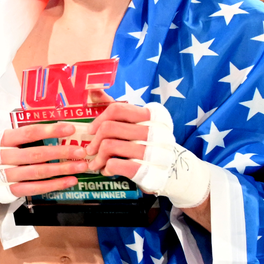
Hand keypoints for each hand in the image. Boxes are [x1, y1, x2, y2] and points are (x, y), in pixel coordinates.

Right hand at [0, 122, 89, 202]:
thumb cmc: (4, 153)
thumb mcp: (9, 140)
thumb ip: (28, 135)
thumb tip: (63, 128)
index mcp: (0, 139)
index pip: (28, 133)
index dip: (50, 131)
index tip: (70, 129)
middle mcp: (0, 157)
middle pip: (35, 154)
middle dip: (60, 152)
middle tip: (81, 151)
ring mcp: (4, 176)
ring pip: (37, 172)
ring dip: (62, 169)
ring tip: (81, 166)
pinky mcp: (11, 191)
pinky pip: (36, 188)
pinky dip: (55, 185)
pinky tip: (70, 180)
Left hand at [87, 101, 209, 208]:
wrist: (173, 173)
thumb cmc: (148, 144)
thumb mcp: (138, 125)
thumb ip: (117, 109)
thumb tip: (94, 90)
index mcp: (154, 115)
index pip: (117, 109)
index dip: (99, 119)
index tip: (91, 130)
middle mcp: (157, 131)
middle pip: (109, 128)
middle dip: (94, 141)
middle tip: (90, 150)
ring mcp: (154, 152)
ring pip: (109, 146)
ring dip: (97, 158)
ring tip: (96, 163)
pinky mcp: (148, 171)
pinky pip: (115, 164)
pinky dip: (106, 168)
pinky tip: (107, 170)